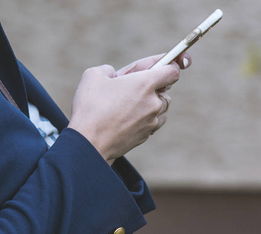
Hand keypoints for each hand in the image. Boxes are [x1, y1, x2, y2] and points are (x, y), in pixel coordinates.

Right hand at [68, 53, 189, 162]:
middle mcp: (153, 102)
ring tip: (129, 105)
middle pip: (166, 90)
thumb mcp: (94, 76)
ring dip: (151, 104)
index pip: (172, 71)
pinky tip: (129, 118)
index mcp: (144, 83)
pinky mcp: (146, 135)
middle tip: (132, 88)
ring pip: (161, 108)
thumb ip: (110, 70)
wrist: (88, 142)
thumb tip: (115, 76)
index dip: (170, 65)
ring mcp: (151, 121)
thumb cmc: (90, 108)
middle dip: (152, 87)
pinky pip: (153, 123)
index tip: (166, 65)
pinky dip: (146, 119)